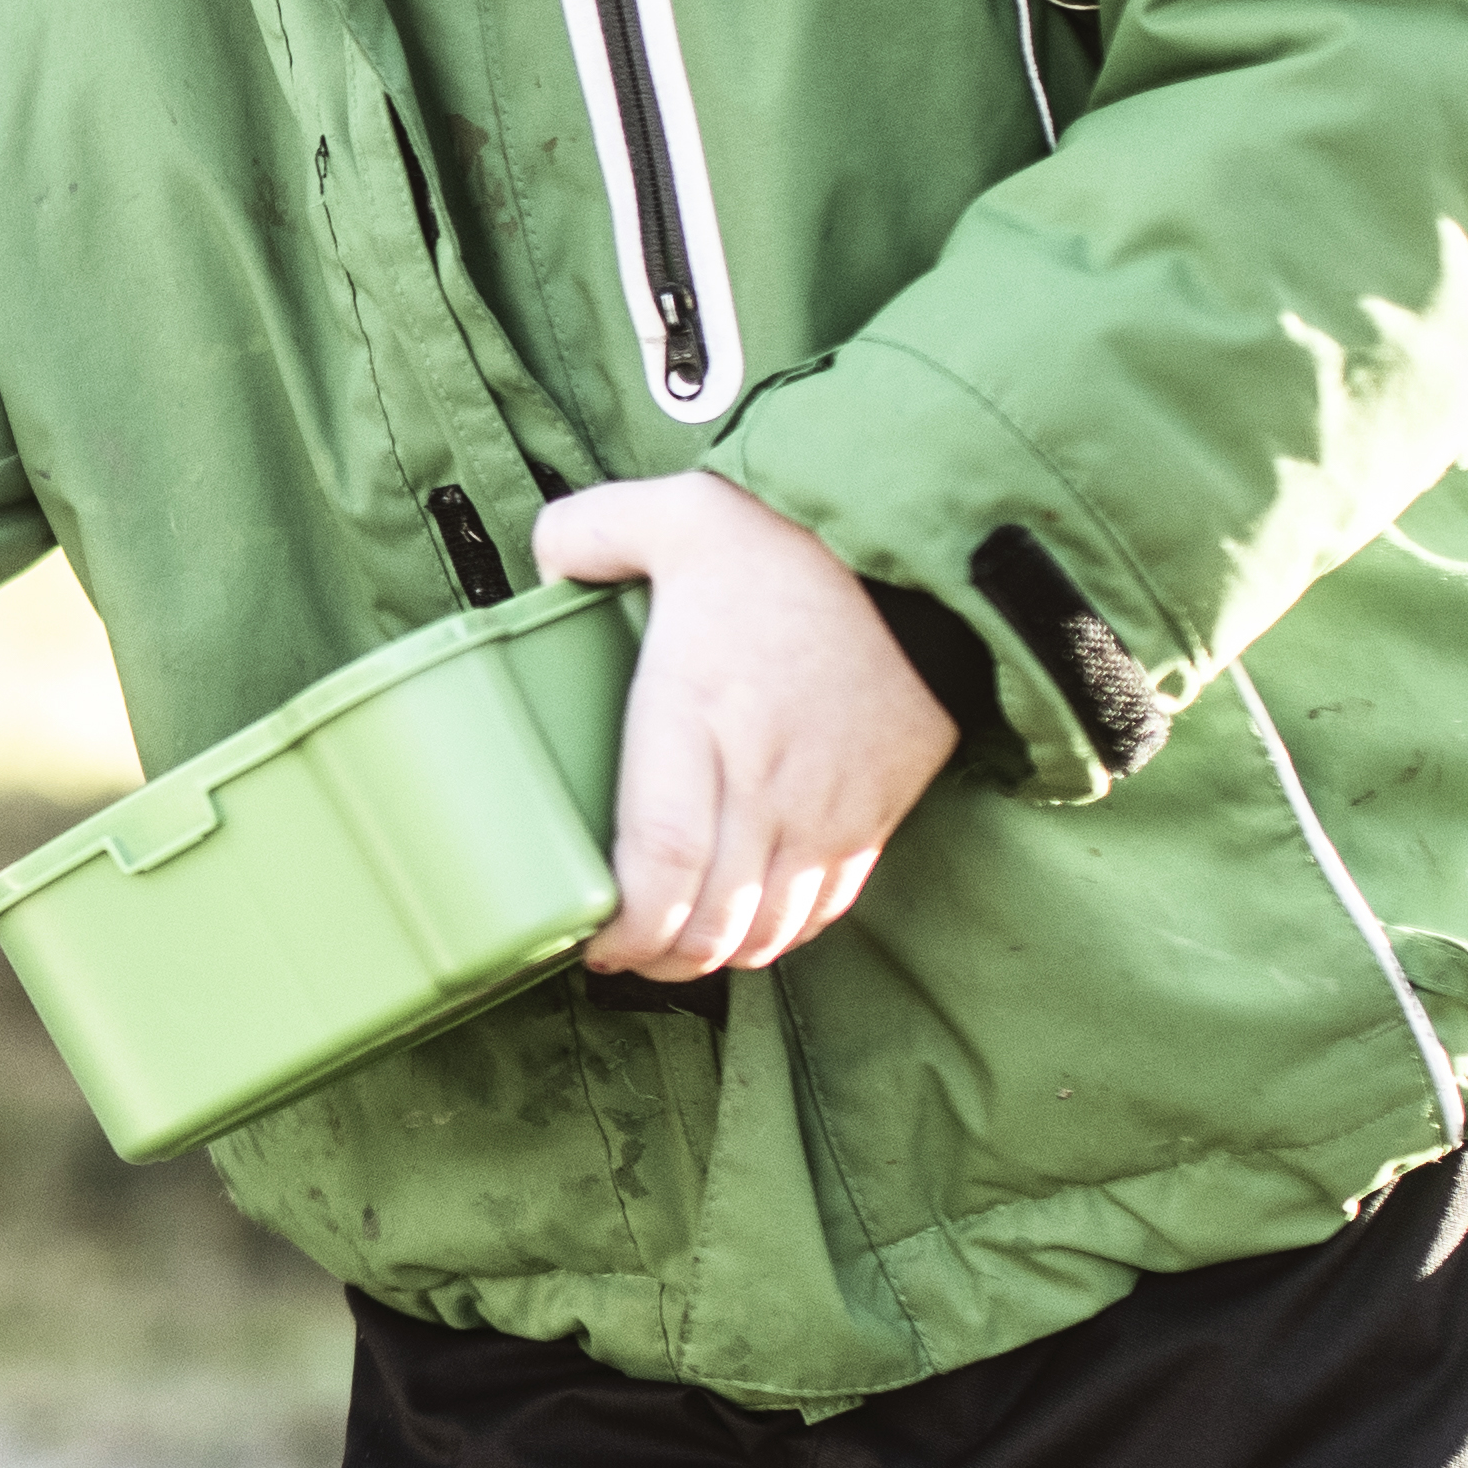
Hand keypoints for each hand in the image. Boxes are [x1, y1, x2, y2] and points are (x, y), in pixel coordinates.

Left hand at [529, 471, 949, 981]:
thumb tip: (543, 564)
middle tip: (619, 949)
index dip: (625, 926)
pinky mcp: (873, 817)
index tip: (593, 937)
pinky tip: (747, 925)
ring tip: (674, 946)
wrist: (923, 562)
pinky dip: (780, 934)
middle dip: (655, 957)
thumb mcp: (674, 509)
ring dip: (713, 956)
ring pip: (765, 931)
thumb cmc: (794, 542)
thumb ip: (587, 531)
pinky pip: (825, 909)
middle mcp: (764, 783)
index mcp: (699, 718)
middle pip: (707, 920)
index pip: (660, 865)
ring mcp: (826, 811)